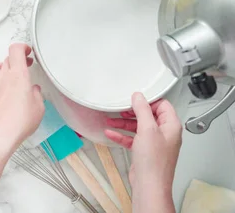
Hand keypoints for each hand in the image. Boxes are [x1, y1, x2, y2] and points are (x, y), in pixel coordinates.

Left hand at [0, 43, 44, 196]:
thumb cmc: (19, 122)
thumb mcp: (38, 108)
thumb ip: (36, 95)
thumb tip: (33, 90)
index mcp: (18, 75)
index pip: (15, 50)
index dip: (22, 47)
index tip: (27, 51)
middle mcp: (2, 76)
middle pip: (6, 58)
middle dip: (16, 60)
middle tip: (24, 65)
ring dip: (1, 67)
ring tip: (8, 75)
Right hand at [105, 92, 181, 212]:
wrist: (149, 185)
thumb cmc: (154, 162)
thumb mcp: (147, 129)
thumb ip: (143, 110)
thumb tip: (139, 96)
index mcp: (171, 126)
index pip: (162, 105)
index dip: (148, 101)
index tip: (134, 99)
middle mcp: (165, 133)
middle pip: (148, 115)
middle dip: (133, 111)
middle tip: (122, 108)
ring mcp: (155, 143)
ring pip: (138, 127)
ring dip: (124, 123)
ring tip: (111, 120)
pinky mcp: (145, 151)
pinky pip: (132, 138)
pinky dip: (122, 135)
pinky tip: (111, 133)